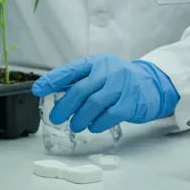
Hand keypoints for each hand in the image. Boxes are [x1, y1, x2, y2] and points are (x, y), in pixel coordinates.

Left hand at [32, 55, 179, 133]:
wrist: (151, 85)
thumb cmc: (119, 82)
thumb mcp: (100, 75)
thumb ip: (80, 82)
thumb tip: (53, 92)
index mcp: (97, 63)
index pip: (71, 70)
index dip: (53, 80)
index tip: (38, 90)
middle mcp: (109, 71)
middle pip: (81, 89)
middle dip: (64, 106)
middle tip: (56, 118)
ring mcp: (122, 86)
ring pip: (94, 103)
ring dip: (80, 117)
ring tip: (75, 125)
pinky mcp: (131, 102)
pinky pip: (110, 115)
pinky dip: (97, 123)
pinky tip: (93, 126)